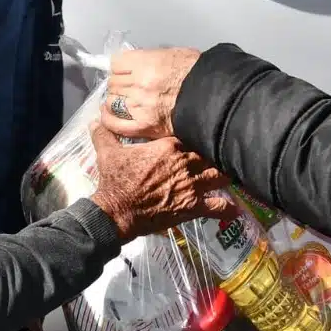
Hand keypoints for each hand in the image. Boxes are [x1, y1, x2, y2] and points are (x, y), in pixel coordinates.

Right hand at [87, 123, 232, 240]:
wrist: (117, 211)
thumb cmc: (115, 180)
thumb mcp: (107, 153)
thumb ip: (105, 134)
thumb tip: (95, 120)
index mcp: (169, 147)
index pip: (192, 135)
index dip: (200, 136)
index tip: (206, 135)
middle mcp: (185, 163)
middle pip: (210, 155)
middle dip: (218, 155)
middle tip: (225, 155)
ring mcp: (192, 186)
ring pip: (219, 177)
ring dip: (227, 176)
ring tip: (234, 175)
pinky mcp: (193, 206)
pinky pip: (217, 207)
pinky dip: (227, 208)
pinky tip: (236, 209)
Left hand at [102, 47, 201, 139]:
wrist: (215, 98)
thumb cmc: (199, 74)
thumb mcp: (174, 53)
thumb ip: (150, 58)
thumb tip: (137, 63)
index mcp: (146, 64)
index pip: (116, 64)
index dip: (119, 67)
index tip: (123, 71)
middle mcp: (139, 85)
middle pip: (113, 82)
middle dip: (118, 84)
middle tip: (128, 87)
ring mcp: (140, 107)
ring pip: (112, 101)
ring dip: (115, 100)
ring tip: (123, 101)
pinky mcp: (145, 126)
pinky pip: (116, 124)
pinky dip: (110, 120)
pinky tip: (110, 115)